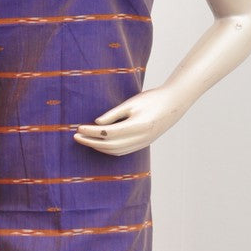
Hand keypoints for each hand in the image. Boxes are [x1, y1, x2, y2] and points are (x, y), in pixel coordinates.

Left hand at [73, 86, 188, 155]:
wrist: (174, 104)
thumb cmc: (152, 99)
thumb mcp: (131, 103)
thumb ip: (114, 114)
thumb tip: (96, 124)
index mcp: (136, 126)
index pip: (107, 133)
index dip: (91, 132)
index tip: (78, 128)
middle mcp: (139, 138)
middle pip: (109, 146)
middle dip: (91, 142)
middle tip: (76, 136)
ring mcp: (142, 143)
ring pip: (116, 151)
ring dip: (99, 148)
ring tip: (86, 140)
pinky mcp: (143, 144)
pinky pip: (123, 152)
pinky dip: (109, 150)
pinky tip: (100, 144)